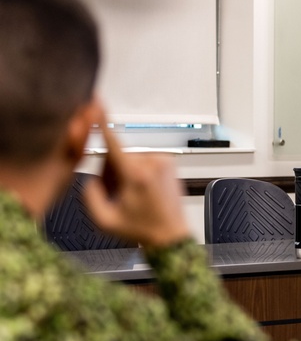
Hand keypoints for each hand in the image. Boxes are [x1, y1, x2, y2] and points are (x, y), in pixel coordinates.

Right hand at [83, 115, 190, 247]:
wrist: (171, 237)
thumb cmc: (141, 229)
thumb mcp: (105, 221)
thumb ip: (89, 195)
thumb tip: (90, 176)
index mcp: (137, 175)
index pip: (114, 143)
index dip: (102, 122)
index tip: (96, 103)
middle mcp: (152, 163)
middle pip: (117, 154)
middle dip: (110, 171)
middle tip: (114, 194)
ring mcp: (163, 161)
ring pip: (129, 157)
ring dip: (122, 171)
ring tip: (128, 195)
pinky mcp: (168, 163)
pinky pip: (142, 159)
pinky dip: (135, 171)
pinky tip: (139, 190)